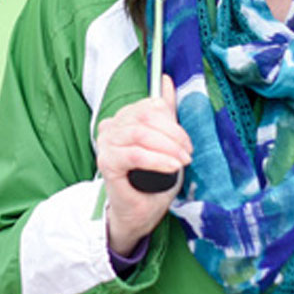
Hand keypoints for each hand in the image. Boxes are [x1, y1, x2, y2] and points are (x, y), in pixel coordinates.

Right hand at [96, 74, 191, 255]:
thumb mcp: (163, 143)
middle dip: (173, 134)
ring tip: (181, 162)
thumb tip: (166, 81)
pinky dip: (157, 160)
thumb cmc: (150, 181)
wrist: (137, 212)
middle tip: (187, 152)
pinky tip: (171, 167)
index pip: (148, 106)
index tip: (186, 142)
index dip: (172, 121)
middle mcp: (111, 127)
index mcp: (123, 119)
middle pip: (144, 117)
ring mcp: (106, 144)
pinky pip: (134, 154)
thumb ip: (164, 114)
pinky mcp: (107, 163)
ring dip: (168, 148)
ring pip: (140, 134)